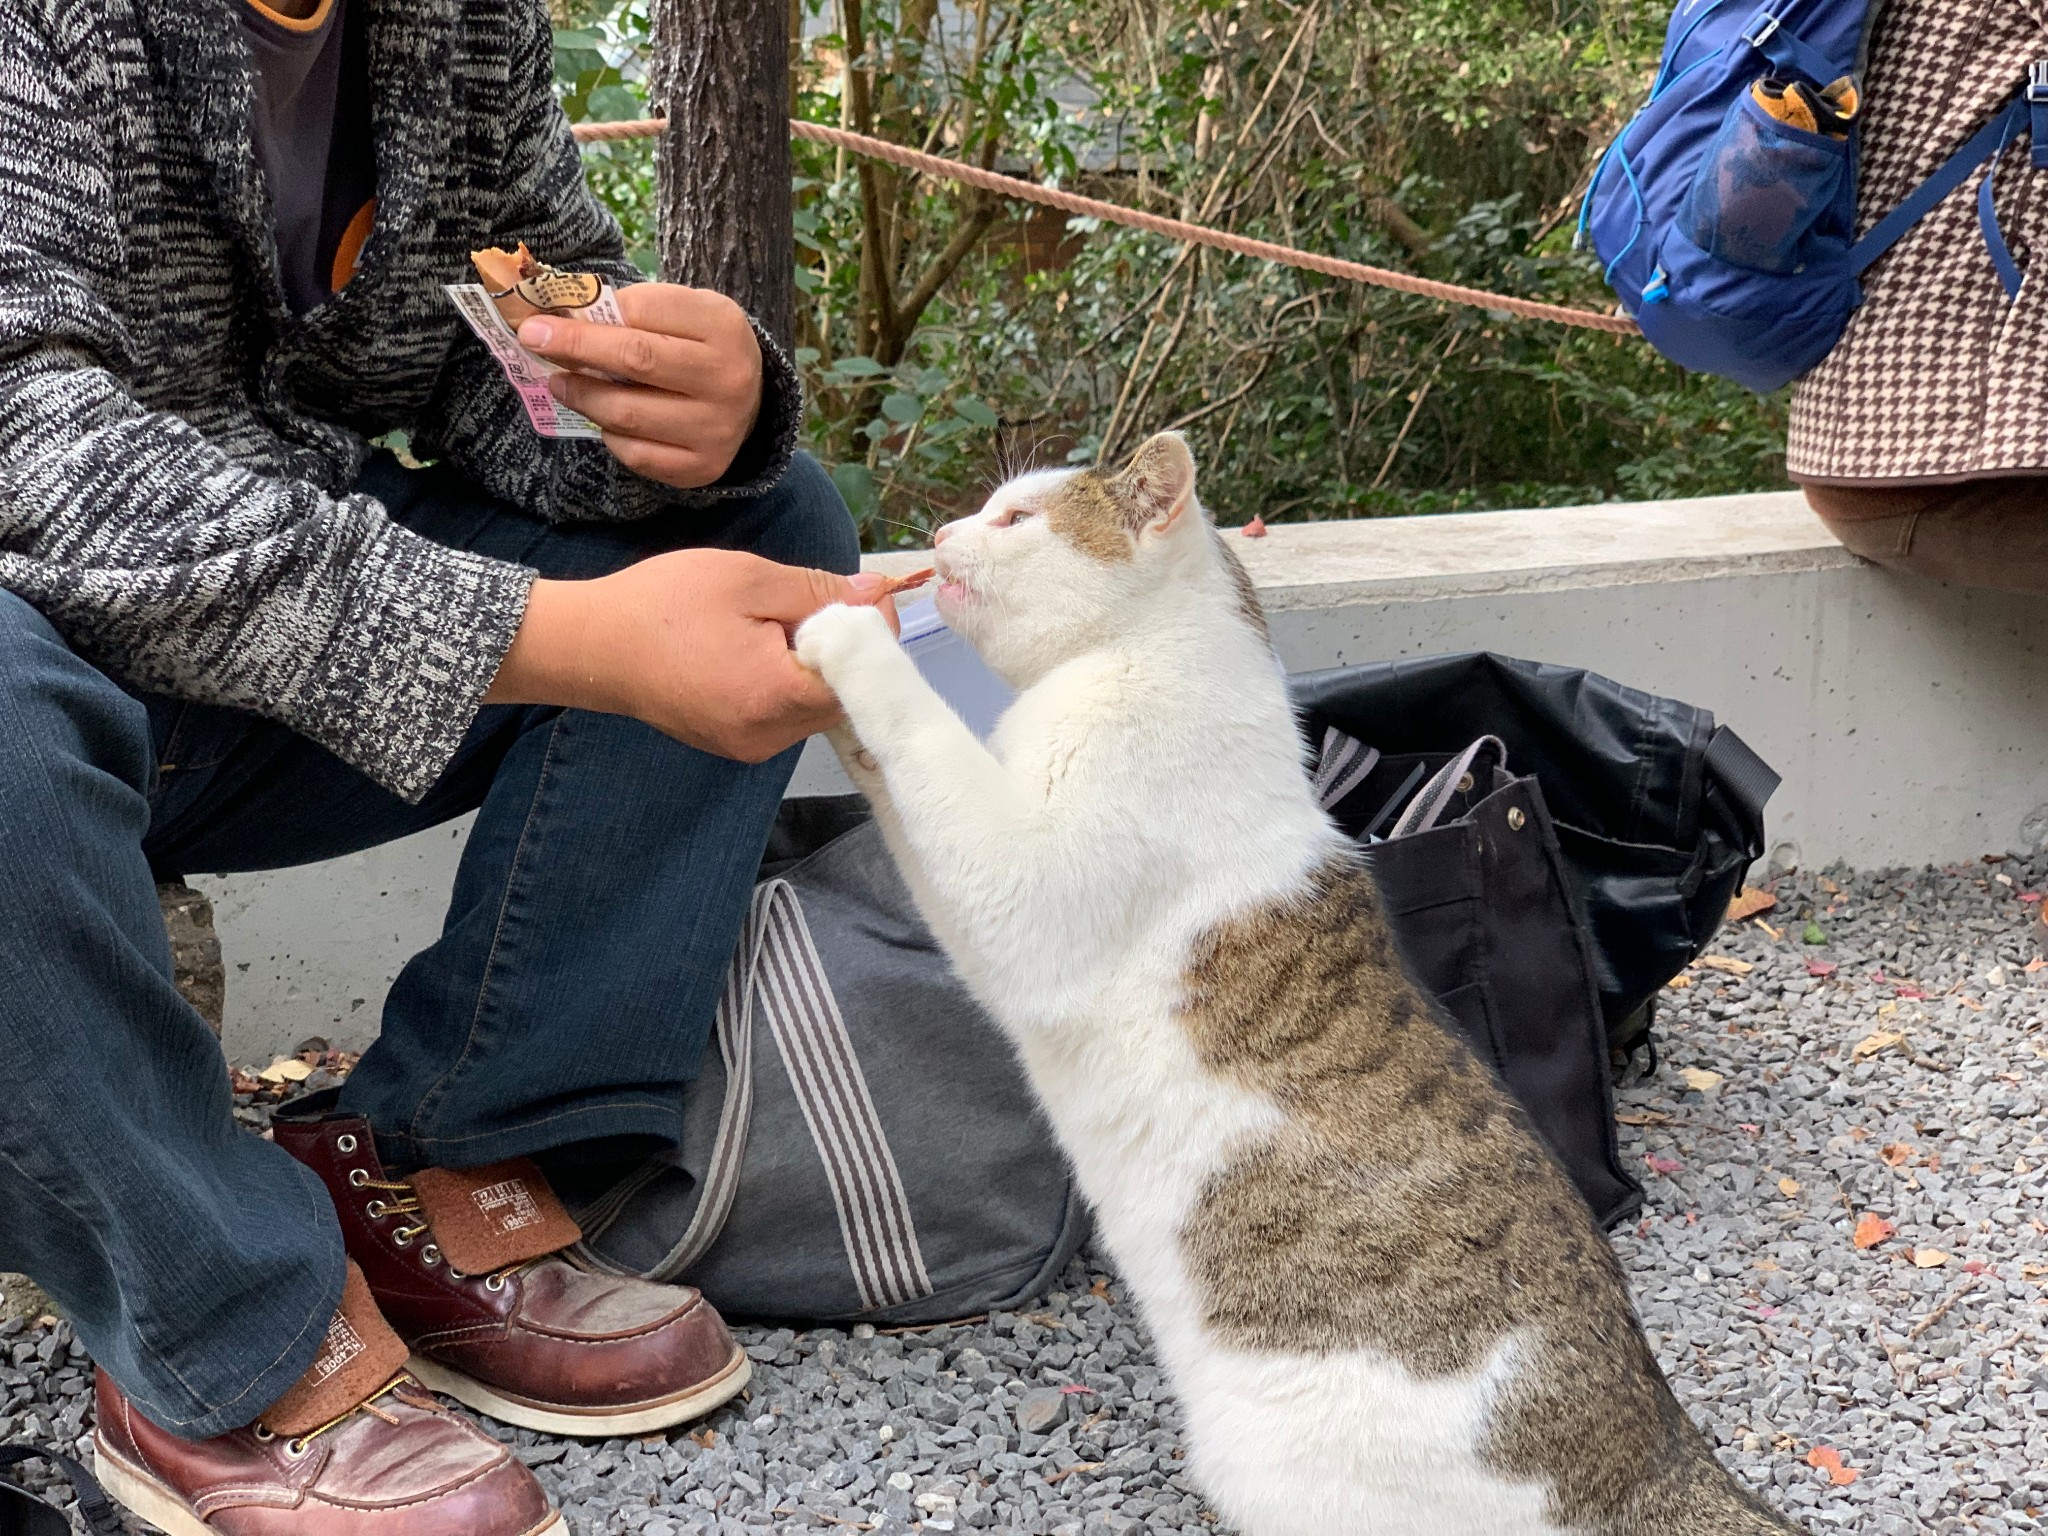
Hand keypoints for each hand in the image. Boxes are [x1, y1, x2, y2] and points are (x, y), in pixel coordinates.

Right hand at [486, 551, 898, 762]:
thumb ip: (818, 592)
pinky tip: (756, 650)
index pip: (862, 675)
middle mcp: (769, 736)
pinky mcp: (734, 746)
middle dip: (840, 649)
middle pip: (841, 696)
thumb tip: (877, 596)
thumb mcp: (748, 579)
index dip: (869, 633)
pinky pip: (784, 715)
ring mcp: (750, 747)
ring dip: (812, 667)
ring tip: (774, 626)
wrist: (590, 644)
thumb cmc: (663, 603)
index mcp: (776, 697)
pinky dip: (785, 683)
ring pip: (814, 707)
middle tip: (810, 604)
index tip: (858, 596)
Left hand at [518, 284, 764, 489]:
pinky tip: (606, 420)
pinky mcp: (701, 467)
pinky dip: (610, 435)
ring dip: (582, 396)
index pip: (643, 311)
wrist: (751, 403)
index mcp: (722, 326)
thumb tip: (564, 317)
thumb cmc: (701, 347)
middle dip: (575, 348)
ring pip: (627, 414)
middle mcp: (727, 379)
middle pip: (635, 360)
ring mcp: (716, 428)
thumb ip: (633, 310)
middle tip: (534, 342)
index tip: (541, 318)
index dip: (587, 315)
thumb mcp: (682, 312)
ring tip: (561, 384)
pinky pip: (635, 454)